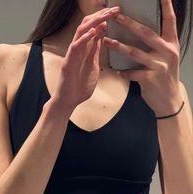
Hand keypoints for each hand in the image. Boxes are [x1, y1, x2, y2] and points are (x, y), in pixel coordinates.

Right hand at [51, 7, 120, 113]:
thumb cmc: (80, 86)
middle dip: (101, 16)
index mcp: (85, 50)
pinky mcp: (68, 63)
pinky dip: (83, 39)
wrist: (69, 101)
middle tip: (115, 9)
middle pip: (87, 26)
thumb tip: (101, 35)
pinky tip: (92, 32)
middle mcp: (78, 49)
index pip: (93, 29)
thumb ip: (96, 51)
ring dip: (93, 23)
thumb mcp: (93, 65)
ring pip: (80, 32)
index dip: (104, 19)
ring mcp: (72, 55)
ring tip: (105, 16)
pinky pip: (75, 47)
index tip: (116, 12)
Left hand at [103, 0, 182, 116]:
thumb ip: (158, 46)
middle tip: (116, 15)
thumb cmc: (164, 77)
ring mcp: (159, 65)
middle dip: (129, 23)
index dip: (166, 7)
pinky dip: (123, 72)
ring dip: (118, 46)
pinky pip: (131, 73)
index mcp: (172, 44)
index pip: (170, 21)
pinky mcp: (150, 78)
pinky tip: (117, 71)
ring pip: (134, 52)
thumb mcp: (166, 58)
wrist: (168, 100)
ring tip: (106, 41)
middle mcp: (167, 52)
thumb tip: (141, 33)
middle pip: (146, 33)